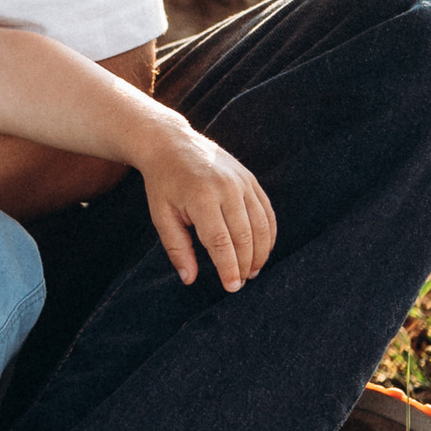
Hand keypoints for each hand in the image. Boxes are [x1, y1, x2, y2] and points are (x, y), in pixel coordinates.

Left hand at [138, 124, 275, 290]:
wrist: (171, 143)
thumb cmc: (163, 183)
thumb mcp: (161, 215)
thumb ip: (177, 248)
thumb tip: (189, 280)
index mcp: (201, 197)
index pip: (221, 242)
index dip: (228, 268)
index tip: (231, 287)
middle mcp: (226, 188)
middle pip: (245, 236)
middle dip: (245, 264)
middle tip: (241, 283)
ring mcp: (242, 181)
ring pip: (261, 225)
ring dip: (261, 253)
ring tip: (252, 271)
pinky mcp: (250, 179)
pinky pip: (267, 211)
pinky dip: (269, 234)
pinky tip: (262, 250)